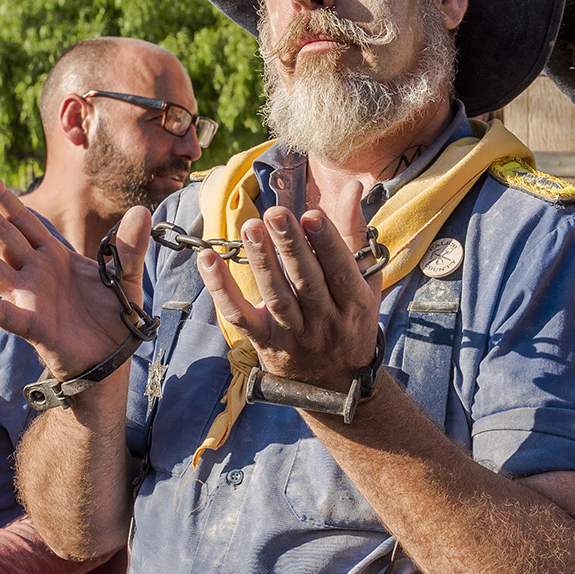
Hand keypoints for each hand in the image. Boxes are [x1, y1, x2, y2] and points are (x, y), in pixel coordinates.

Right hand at [0, 165, 152, 381]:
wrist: (113, 358)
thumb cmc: (112, 317)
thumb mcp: (126, 275)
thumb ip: (130, 245)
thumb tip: (142, 211)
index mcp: (53, 256)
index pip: (20, 219)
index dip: (0, 195)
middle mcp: (34, 273)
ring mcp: (29, 298)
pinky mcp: (33, 326)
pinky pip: (3, 313)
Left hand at [198, 189, 380, 394]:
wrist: (336, 384)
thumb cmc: (350, 322)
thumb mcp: (366, 283)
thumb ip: (356, 236)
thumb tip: (352, 189)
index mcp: (354, 304)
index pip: (341, 271)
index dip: (328, 244)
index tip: (312, 215)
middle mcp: (326, 322)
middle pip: (306, 282)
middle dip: (290, 246)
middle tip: (275, 213)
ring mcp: (295, 335)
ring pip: (276, 297)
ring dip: (261, 262)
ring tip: (250, 227)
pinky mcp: (266, 343)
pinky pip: (240, 316)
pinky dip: (222, 289)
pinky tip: (209, 260)